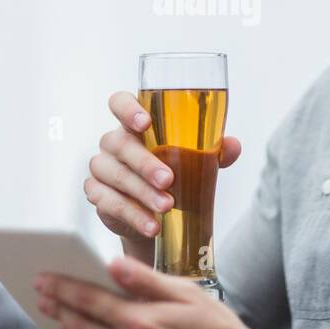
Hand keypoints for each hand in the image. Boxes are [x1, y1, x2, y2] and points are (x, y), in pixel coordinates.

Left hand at [34, 255, 267, 328]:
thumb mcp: (187, 293)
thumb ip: (146, 279)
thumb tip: (112, 264)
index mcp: (143, 322)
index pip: (89, 300)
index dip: (62, 288)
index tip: (43, 279)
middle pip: (81, 326)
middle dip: (59, 307)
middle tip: (42, 294)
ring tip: (60, 315)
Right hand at [86, 90, 241, 244]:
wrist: (158, 217)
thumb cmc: (174, 175)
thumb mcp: (195, 161)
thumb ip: (212, 151)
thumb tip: (232, 146)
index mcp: (133, 125)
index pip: (119, 103)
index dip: (127, 108)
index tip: (145, 122)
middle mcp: (113, 143)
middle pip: (120, 144)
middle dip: (145, 162)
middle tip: (168, 179)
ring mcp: (102, 169)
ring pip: (115, 175)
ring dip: (142, 192)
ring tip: (166, 206)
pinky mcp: (97, 196)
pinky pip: (109, 203)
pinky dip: (133, 215)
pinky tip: (152, 225)